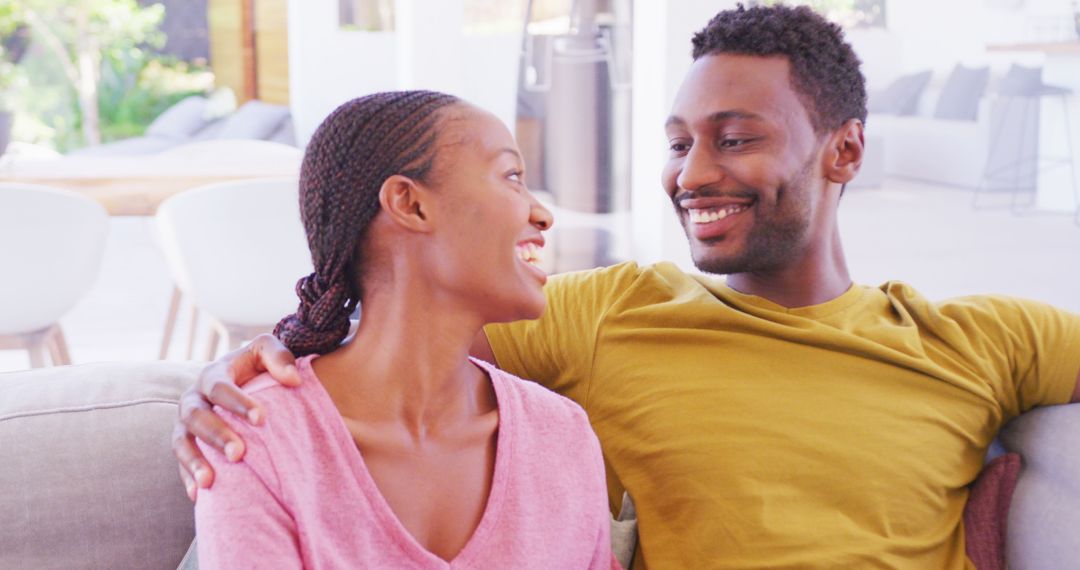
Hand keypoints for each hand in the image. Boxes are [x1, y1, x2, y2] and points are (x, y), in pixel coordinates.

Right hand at [172, 333, 300, 500]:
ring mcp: (185, 424)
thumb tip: (294, 380)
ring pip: (181, 442)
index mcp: (213, 374)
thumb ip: (279, 357)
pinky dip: (188, 478)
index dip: (238, 402)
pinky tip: (200, 494)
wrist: (241, 382)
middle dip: (217, 435)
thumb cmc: (258, 367)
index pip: (219, 387)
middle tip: (240, 453)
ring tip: (210, 481)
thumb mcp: (267, 352)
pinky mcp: (185, 445)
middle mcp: (193, 399)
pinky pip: (180, 463)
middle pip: (196, 416)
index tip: (262, 419)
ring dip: (194, 461)